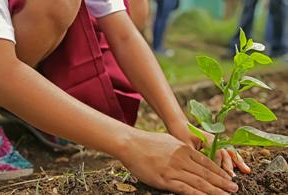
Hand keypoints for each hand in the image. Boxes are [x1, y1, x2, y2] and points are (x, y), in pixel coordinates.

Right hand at [119, 130, 237, 194]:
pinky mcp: (165, 180)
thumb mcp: (169, 141)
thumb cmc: (148, 141)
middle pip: (207, 173)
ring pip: (199, 183)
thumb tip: (191, 154)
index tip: (229, 178)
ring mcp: (174, 170)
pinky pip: (185, 189)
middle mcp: (182, 159)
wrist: (131, 143)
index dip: (220, 172)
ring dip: (215, 190)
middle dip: (222, 182)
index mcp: (184, 149)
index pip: (207, 163)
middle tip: (235, 188)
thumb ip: (182, 149)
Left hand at [167, 121, 250, 176]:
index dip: (219, 164)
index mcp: (208, 139)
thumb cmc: (180, 134)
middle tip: (232, 178)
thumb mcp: (186, 145)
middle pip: (225, 153)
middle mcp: (215, 140)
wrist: (179, 124)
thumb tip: (201, 167)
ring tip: (246, 171)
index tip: (222, 175)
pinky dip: (235, 159)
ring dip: (237, 162)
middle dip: (229, 166)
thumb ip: (195, 155)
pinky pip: (228, 152)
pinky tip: (243, 167)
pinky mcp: (216, 145)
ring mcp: (217, 142)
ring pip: (229, 152)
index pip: (217, 153)